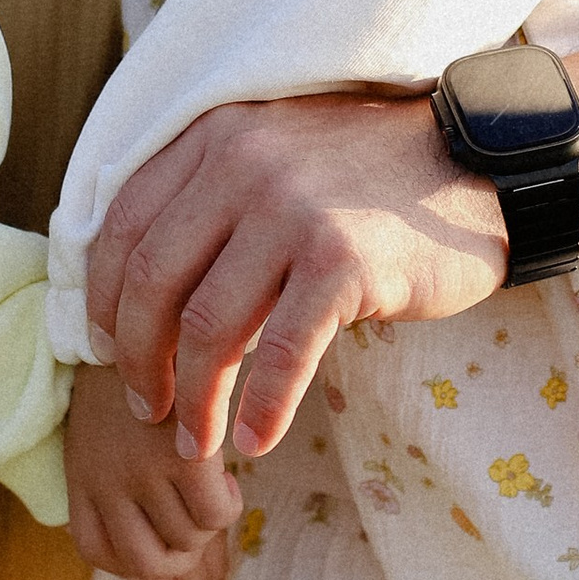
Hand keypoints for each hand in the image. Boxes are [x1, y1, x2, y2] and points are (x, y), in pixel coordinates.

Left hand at [65, 357, 244, 579]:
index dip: (132, 557)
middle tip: (194, 514)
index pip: (97, 551)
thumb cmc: (132, 374)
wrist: (144, 310)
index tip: (161, 532)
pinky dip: (225, 505)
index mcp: (80, 476)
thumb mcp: (105, 432)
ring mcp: (141, 473)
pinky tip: (225, 476)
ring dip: (206, 525)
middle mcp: (104, 483)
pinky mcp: (181, 457)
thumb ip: (121, 490)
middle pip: (147, 562)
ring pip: (187, 541)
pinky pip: (215, 516)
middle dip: (180, 552)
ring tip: (211, 486)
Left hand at [88, 89, 505, 462]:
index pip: (124, 226)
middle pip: (153, 282)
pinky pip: (283, 352)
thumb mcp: (273, 157)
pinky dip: (262, 407)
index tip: (105, 348)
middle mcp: (242, 164)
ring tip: (195, 442)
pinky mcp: (343, 261)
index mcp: (214, 138)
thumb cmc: (366, 177)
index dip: (102, 300)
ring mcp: (293, 211)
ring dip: (194, 399)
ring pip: (210, 326)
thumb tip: (137, 297)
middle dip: (138, 358)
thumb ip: (209, 201)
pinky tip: (256, 441)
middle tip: (145, 408)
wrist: (476, 166)